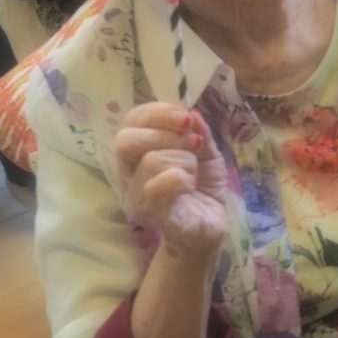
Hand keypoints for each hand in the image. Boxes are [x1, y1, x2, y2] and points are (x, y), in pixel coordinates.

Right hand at [116, 102, 227, 258]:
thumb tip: (190, 113)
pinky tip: (192, 184)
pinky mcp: (156, 214)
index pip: (133, 120)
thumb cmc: (202, 185)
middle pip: (127, 140)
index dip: (159, 113)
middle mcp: (130, 172)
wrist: (210, 225)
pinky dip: (182, 179)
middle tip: (194, 145)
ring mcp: (140, 195)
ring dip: (184, 160)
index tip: (186, 119)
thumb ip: (198, 131)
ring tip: (194, 172)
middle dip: (168, 135)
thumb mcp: (206, 151)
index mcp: (139, 151)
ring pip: (151, 161)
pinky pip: (158, 188)